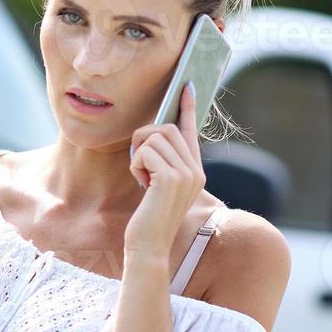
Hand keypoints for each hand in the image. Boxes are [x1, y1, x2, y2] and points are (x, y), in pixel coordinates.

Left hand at [126, 82, 206, 262]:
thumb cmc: (148, 219)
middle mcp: (196, 169)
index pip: (191, 131)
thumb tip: (151, 138)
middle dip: (144, 140)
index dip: (186, 107)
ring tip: (143, 179)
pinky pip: (145, 151)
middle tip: (139, 164)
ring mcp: (187, 173)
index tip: (186, 86)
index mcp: (195, 170)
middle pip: (166, 128)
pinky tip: (142, 186)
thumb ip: (161, 164)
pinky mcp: (171, 178)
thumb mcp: (157, 187)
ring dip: (138, 155)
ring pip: (154, 137)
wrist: (149, 245)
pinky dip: (136, 165)